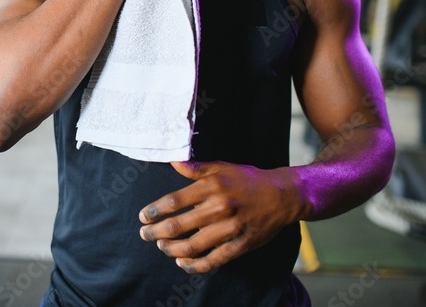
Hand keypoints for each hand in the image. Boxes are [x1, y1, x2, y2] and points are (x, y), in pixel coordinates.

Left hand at [138, 161, 301, 273]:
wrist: (282, 195)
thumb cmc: (248, 179)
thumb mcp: (222, 167)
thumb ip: (196, 168)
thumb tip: (173, 161)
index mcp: (213, 186)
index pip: (175, 201)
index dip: (155, 210)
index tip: (143, 216)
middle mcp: (220, 207)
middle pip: (180, 225)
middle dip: (157, 232)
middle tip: (144, 234)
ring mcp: (231, 228)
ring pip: (194, 245)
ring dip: (172, 249)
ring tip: (162, 247)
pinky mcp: (241, 245)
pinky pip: (214, 260)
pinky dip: (195, 265)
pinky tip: (183, 262)